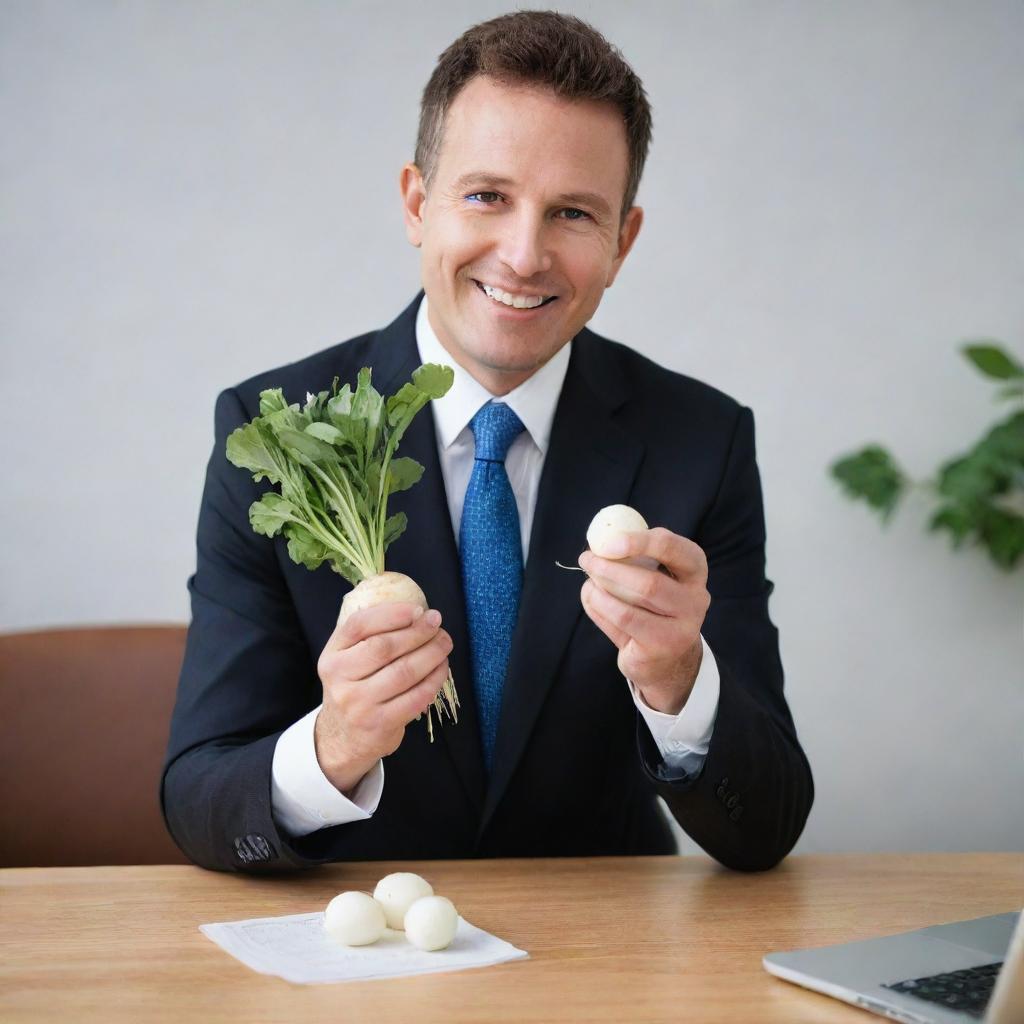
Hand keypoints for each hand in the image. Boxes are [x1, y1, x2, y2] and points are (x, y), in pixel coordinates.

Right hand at [314, 603, 452, 793]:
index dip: (391, 614)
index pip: (358, 626)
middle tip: (437, 623)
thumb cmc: (354, 688)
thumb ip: (370, 636)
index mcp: (332, 655)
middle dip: (417, 632)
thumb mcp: (348, 660)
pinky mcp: (380, 724)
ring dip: (431, 653)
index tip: (418, 609)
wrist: (343, 738)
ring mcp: (359, 704)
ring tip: (444, 643)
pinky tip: (441, 669)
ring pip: (404, 671)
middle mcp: (340, 679)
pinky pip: (415, 696)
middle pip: (384, 647)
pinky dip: (434, 679)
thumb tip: (418, 613)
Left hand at [578, 527, 709, 715]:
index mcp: (695, 570)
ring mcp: (681, 630)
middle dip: (609, 569)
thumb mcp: (655, 573)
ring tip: (588, 583)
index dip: (638, 542)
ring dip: (599, 591)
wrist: (670, 655)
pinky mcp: (659, 649)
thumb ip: (635, 556)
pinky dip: (598, 609)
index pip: (672, 548)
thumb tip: (598, 544)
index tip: (605, 543)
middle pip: (649, 583)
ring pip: (628, 608)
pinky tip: (592, 599)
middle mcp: (696, 599)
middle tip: (586, 559)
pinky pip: (620, 625)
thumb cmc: (655, 602)